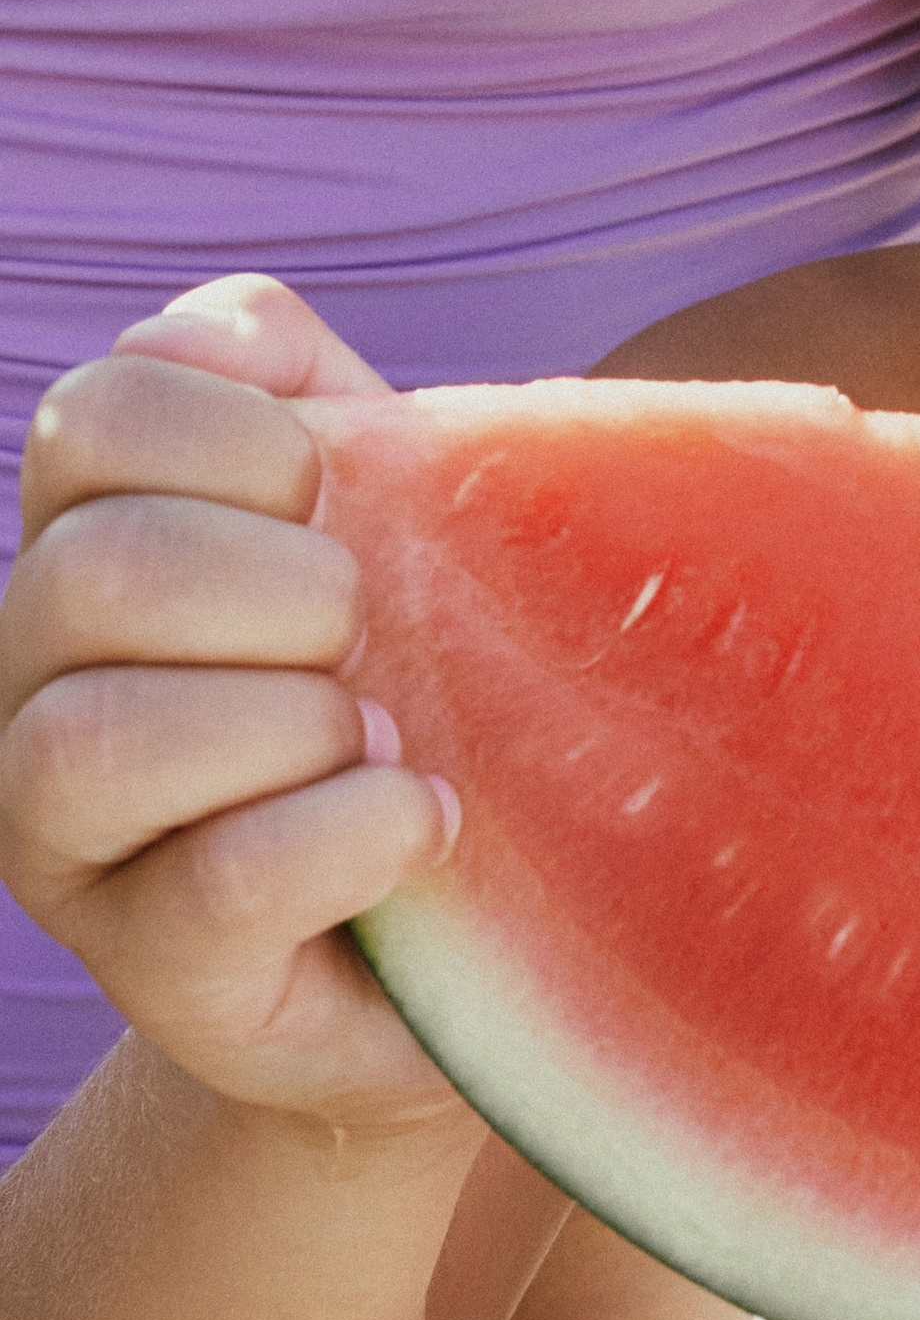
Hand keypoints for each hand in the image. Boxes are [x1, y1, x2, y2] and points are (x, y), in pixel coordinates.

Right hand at [0, 276, 465, 1134]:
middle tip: (370, 635)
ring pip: (95, 739)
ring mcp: (72, 838)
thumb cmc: (425, 675)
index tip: (334, 489)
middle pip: (96, 572)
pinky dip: (353, 831)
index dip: (242, 430)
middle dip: (285, 586)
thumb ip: (313, 390)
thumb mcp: (386, 508)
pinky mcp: (156, 971)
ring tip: (387, 740)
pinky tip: (425, 818)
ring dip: (292, 721)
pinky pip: (217, 882)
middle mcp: (38, 679)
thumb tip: (258, 348)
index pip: (93, 416)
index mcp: (91, 536)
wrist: (476, 916)